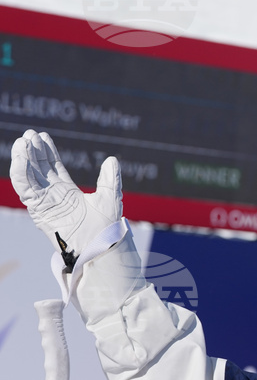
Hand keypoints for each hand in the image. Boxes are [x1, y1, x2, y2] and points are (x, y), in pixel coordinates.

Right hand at [10, 129, 121, 270]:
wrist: (100, 244)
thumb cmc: (107, 227)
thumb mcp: (110, 197)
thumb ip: (110, 179)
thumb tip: (112, 160)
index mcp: (68, 191)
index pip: (53, 166)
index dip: (47, 151)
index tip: (42, 136)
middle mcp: (53, 195)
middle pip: (38, 168)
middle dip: (33, 151)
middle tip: (30, 134)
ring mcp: (44, 202)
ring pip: (28, 175)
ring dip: (23, 158)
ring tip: (23, 142)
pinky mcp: (38, 209)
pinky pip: (25, 188)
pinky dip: (20, 172)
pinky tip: (20, 157)